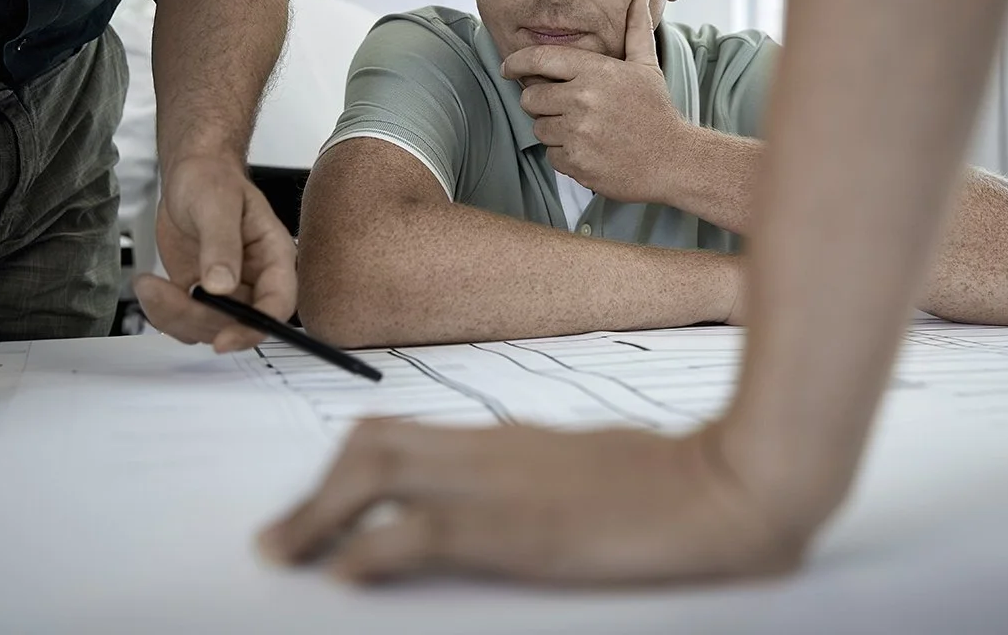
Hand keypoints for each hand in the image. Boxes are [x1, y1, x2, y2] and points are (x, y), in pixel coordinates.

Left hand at [134, 155, 296, 352]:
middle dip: (199, 319)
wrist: (190, 175)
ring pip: (209, 327)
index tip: (224, 340)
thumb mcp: (218, 205)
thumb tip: (221, 287)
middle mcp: (256, 280)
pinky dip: (163, 312)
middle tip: (168, 295)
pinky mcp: (200, 293)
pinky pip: (185, 319)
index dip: (255, 328)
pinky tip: (149, 286)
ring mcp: (228, 290)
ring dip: (175, 316)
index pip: (278, 304)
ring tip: (150, 285)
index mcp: (275, 258)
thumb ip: (221, 245)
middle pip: (239, 323)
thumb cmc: (212, 180)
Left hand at [258, 420, 803, 583]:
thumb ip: (535, 475)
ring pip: (378, 475)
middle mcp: (492, 449)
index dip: (345, 467)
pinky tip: (346, 574)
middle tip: (278, 539)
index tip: (317, 503)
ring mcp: (503, 484)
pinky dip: (370, 549)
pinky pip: (420, 530)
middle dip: (314, 492)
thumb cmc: (670, 479)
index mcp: (508, 436)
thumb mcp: (590, 468)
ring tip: (287, 553)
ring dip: (320, 517)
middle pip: (374, 446)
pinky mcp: (519, 528)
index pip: (403, 433)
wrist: (729, 485)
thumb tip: (501, 497)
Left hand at [501, 0, 688, 201]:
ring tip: (584, 130)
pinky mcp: (577, 161)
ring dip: (554, 131)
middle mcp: (583, 99)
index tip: (508, 68)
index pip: (539, 59)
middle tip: (565, 108)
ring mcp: (578, 132)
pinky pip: (551, 155)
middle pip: (530, 97)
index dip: (516, 62)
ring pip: (539, 128)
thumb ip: (636, 28)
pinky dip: (565, 155)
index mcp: (595, 71)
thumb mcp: (647, 66)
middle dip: (540, 103)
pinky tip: (590, 150)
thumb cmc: (655, 111)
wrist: (673, 160)